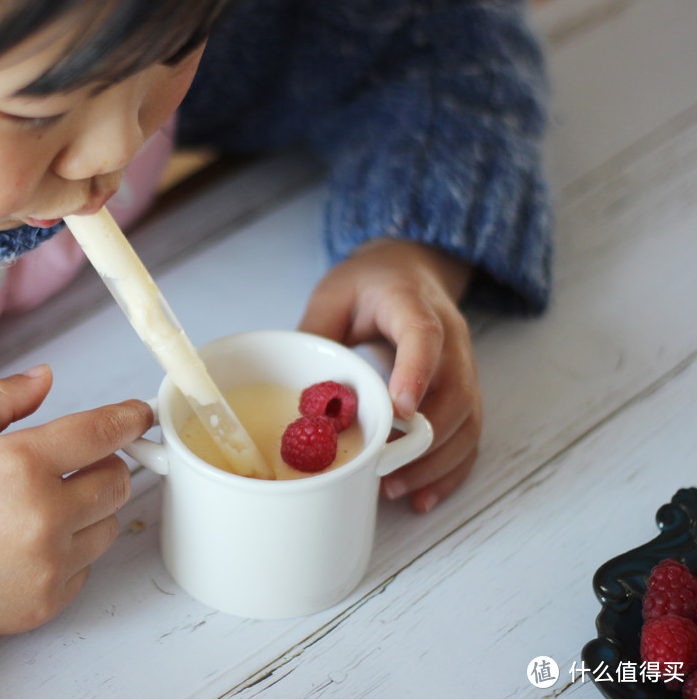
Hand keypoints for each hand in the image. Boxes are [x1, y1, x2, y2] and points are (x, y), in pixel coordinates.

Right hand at [0, 365, 151, 645]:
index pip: (103, 432)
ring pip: (109, 525)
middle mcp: (44, 515)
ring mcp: (49, 564)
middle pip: (118, 479)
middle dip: (103, 464)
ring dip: (90, 510)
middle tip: (72, 464)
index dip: (129, 418)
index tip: (139, 415)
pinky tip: (30, 544)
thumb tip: (46, 377)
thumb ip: (1, 399)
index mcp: (20, 463)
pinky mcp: (46, 602)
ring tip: (42, 507)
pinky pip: (87, 567)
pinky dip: (72, 551)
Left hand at [298, 239, 479, 512]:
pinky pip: (467, 436)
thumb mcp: (333, 294)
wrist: (412, 269)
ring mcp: (463, 368)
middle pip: (454, 392)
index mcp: (415, 305)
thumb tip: (300, 391)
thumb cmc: (369, 283)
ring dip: (434, 463)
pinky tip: (422, 497)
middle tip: (383, 468)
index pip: (424, 337)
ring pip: (466, 422)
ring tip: (393, 490)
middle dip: (422, 438)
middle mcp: (451, 339)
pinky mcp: (464, 392)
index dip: (415, 373)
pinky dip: (449, 471)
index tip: (400, 409)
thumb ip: (317, 334)